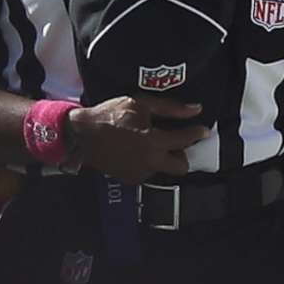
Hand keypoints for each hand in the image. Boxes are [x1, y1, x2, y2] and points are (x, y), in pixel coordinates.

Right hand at [66, 96, 212, 180]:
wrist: (81, 134)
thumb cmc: (109, 116)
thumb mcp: (139, 104)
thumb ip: (170, 108)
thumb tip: (195, 110)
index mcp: (154, 142)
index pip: (185, 140)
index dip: (196, 133)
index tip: (202, 130)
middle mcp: (150, 162)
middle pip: (181, 167)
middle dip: (182, 155)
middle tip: (174, 142)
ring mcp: (140, 173)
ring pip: (163, 168)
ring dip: (162, 157)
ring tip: (148, 143)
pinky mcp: (131, 179)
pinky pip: (148, 171)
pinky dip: (147, 162)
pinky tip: (136, 150)